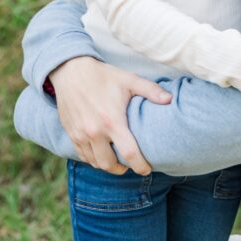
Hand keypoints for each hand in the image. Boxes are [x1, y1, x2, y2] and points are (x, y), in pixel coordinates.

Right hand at [49, 56, 170, 175]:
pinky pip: (82, 155)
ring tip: (115, 159)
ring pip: (95, 162)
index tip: (146, 169)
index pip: (129, 154)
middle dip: (122, 169)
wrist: (70, 71)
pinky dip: (92, 158)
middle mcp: (94, 131)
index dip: (141, 166)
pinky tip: (99, 151)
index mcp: (112, 121)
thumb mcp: (128, 80)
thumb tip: (170, 99)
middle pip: (110, 165)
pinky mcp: (70, 133)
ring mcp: (80, 134)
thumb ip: (151, 91)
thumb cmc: (102, 76)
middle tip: (129, 165)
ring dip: (106, 165)